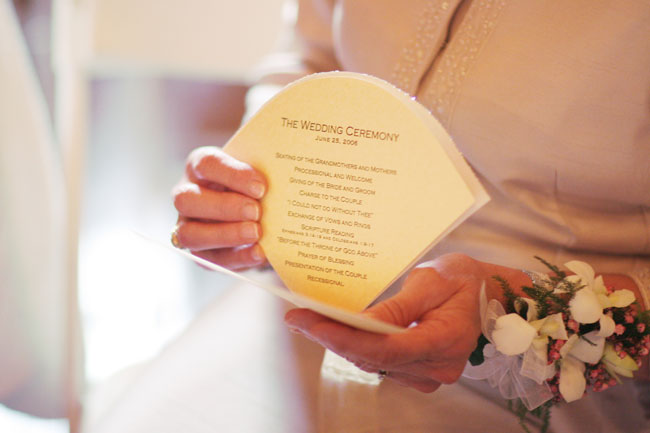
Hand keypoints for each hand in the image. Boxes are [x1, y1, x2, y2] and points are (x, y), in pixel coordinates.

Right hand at [172, 146, 267, 269]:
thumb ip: (267, 167)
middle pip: (187, 200)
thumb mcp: (258, 168)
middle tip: (256, 211)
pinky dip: (237, 256)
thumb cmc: (255, 182)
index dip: (232, 175)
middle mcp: (186, 195)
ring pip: (189, 234)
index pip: (206, 164)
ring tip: (256, 233)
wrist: (257, 209)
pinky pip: (211, 260)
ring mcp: (187, 226)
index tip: (260, 186)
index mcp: (199, 166)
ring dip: (225, 235)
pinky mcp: (201, 253)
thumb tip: (287, 173)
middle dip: (224, 206)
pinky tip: (259, 252)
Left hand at [284, 253, 488, 391]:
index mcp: (445, 340)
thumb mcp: (431, 282)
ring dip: (339, 343)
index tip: (309, 321)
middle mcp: (437, 366)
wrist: (489, 293)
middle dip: (331, 338)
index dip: (344, 337)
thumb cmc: (463, 280)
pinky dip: (356, 347)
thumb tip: (360, 324)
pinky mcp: (420, 372)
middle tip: (297, 318)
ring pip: (373, 363)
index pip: (385, 347)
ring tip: (307, 322)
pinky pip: (381, 363)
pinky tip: (334, 331)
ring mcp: (429, 374)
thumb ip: (397, 307)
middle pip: (373, 357)